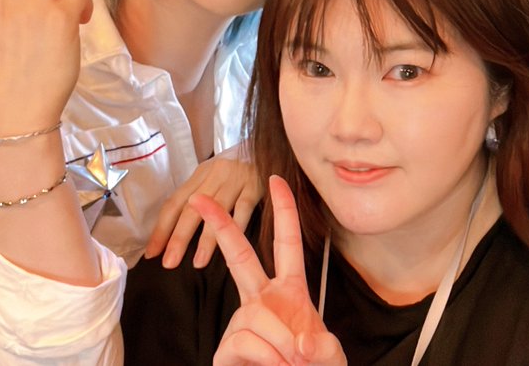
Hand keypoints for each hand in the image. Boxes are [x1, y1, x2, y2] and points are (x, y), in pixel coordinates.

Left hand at [146, 151, 261, 267]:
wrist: (269, 143)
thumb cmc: (241, 165)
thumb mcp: (216, 174)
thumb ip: (201, 194)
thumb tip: (177, 229)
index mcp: (201, 173)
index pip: (174, 203)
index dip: (161, 228)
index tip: (152, 252)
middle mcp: (215, 174)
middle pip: (192, 208)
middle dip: (178, 238)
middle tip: (169, 263)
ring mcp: (236, 178)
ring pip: (217, 210)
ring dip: (207, 239)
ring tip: (198, 262)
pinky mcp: (256, 183)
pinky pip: (244, 208)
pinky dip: (237, 227)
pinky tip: (232, 246)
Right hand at [193, 176, 345, 365]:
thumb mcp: (328, 356)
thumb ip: (322, 348)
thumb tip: (301, 343)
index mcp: (289, 291)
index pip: (286, 243)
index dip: (284, 211)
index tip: (276, 179)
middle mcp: (261, 299)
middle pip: (240, 255)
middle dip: (221, 225)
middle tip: (200, 199)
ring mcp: (242, 322)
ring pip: (256, 316)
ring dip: (280, 345)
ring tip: (290, 363)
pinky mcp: (226, 348)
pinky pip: (245, 342)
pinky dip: (266, 358)